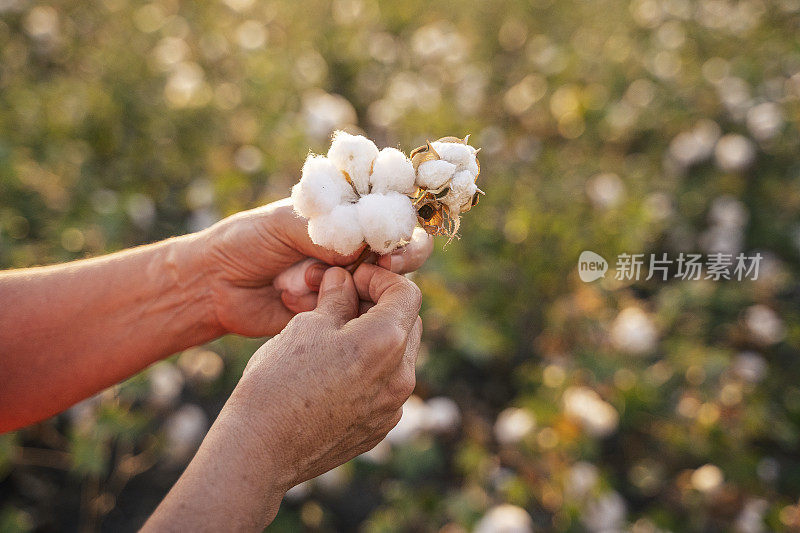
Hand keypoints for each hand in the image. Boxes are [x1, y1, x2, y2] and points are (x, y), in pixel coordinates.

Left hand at [197, 198, 432, 335]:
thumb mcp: (283, 223)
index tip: (392, 244)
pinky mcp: (339, 314)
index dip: (403, 227)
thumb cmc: (246, 241)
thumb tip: (361, 248)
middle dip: (397, 262)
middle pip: (404, 252)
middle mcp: (356, 247)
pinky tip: (292, 300)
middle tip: (384, 268)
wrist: (215, 286)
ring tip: (305, 282)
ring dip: (350, 287)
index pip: (394, 213)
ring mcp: (350, 282)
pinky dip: (329, 309)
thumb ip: (324, 231)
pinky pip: (354, 315)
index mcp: (347, 214)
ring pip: (383, 288)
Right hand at [232, 264, 421, 486]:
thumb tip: (345, 280)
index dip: (379, 278)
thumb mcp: (307, 325)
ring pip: (398, 357)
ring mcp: (393, 407)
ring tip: (335, 337)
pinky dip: (370, 371)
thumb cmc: (278, 380)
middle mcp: (401, 377)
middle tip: (342, 304)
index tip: (352, 280)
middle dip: (381, 306)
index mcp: (386, 342)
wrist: (261, 448)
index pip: (406, 293)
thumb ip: (337, 298)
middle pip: (407, 324)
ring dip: (376, 339)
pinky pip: (386, 387)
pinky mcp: (380, 428)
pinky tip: (334, 372)